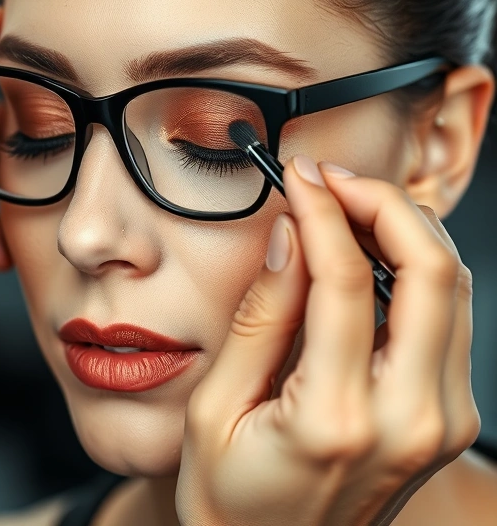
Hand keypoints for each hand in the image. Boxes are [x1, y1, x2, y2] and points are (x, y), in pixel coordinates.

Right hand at [177, 156, 478, 525]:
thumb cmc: (231, 497)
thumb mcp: (216, 410)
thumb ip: (260, 320)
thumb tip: (290, 237)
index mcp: (335, 420)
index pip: (349, 281)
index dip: (324, 211)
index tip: (299, 177)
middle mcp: (408, 422)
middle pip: (433, 272)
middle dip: (386, 204)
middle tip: (334, 180)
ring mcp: (440, 423)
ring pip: (455, 288)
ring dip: (406, 232)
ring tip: (346, 209)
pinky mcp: (448, 420)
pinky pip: (451, 319)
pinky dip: (417, 271)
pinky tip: (370, 257)